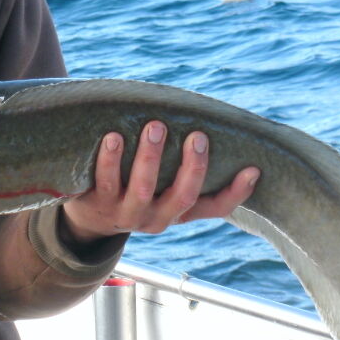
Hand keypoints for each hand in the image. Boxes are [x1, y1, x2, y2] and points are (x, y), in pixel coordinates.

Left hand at [60, 121, 259, 246]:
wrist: (87, 219)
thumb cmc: (133, 189)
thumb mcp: (160, 187)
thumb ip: (180, 167)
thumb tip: (206, 120)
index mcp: (177, 212)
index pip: (214, 208)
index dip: (236, 193)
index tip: (253, 169)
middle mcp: (156, 217)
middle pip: (181, 196)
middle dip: (193, 166)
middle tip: (198, 135)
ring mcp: (126, 213)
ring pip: (142, 188)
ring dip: (150, 157)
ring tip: (155, 126)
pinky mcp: (97, 204)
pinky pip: (105, 181)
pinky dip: (110, 159)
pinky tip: (113, 136)